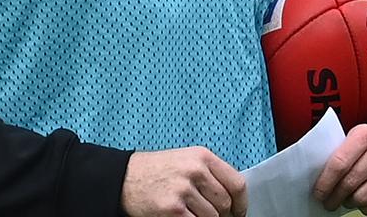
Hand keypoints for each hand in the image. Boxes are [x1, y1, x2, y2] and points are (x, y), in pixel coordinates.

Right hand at [122, 146, 247, 216]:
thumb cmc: (157, 170)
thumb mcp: (187, 160)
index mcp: (203, 156)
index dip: (241, 203)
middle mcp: (195, 170)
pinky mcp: (173, 209)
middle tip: (213, 216)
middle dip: (223, 215)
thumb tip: (232, 198)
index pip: (237, 184)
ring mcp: (184, 190)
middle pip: (225, 203)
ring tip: (191, 213)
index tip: (239, 212)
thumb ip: (210, 173)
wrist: (124, 178)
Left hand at [313, 124, 366, 214]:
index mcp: (366, 133)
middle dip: (335, 197)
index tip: (318, 194)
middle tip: (329, 202)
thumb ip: (336, 155)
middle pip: (350, 182)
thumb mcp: (352, 144)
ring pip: (363, 198)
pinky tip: (365, 202)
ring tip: (348, 199)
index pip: (339, 162)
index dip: (325, 182)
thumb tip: (312, 178)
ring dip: (351, 203)